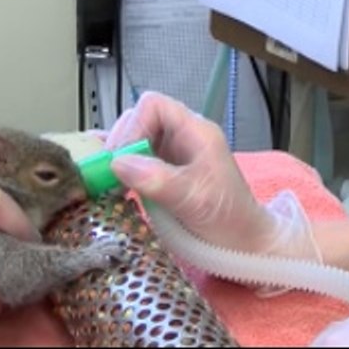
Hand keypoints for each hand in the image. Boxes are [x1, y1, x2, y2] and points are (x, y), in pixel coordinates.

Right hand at [103, 92, 319, 266]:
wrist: (241, 242)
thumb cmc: (228, 216)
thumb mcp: (194, 198)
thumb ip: (159, 179)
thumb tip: (118, 163)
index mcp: (196, 133)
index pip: (154, 106)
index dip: (133, 126)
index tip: (120, 157)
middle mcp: (182, 139)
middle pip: (138, 122)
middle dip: (119, 144)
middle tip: (108, 175)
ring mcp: (172, 157)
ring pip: (132, 143)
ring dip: (115, 160)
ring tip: (107, 184)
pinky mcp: (163, 176)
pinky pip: (133, 164)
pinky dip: (117, 173)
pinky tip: (107, 186)